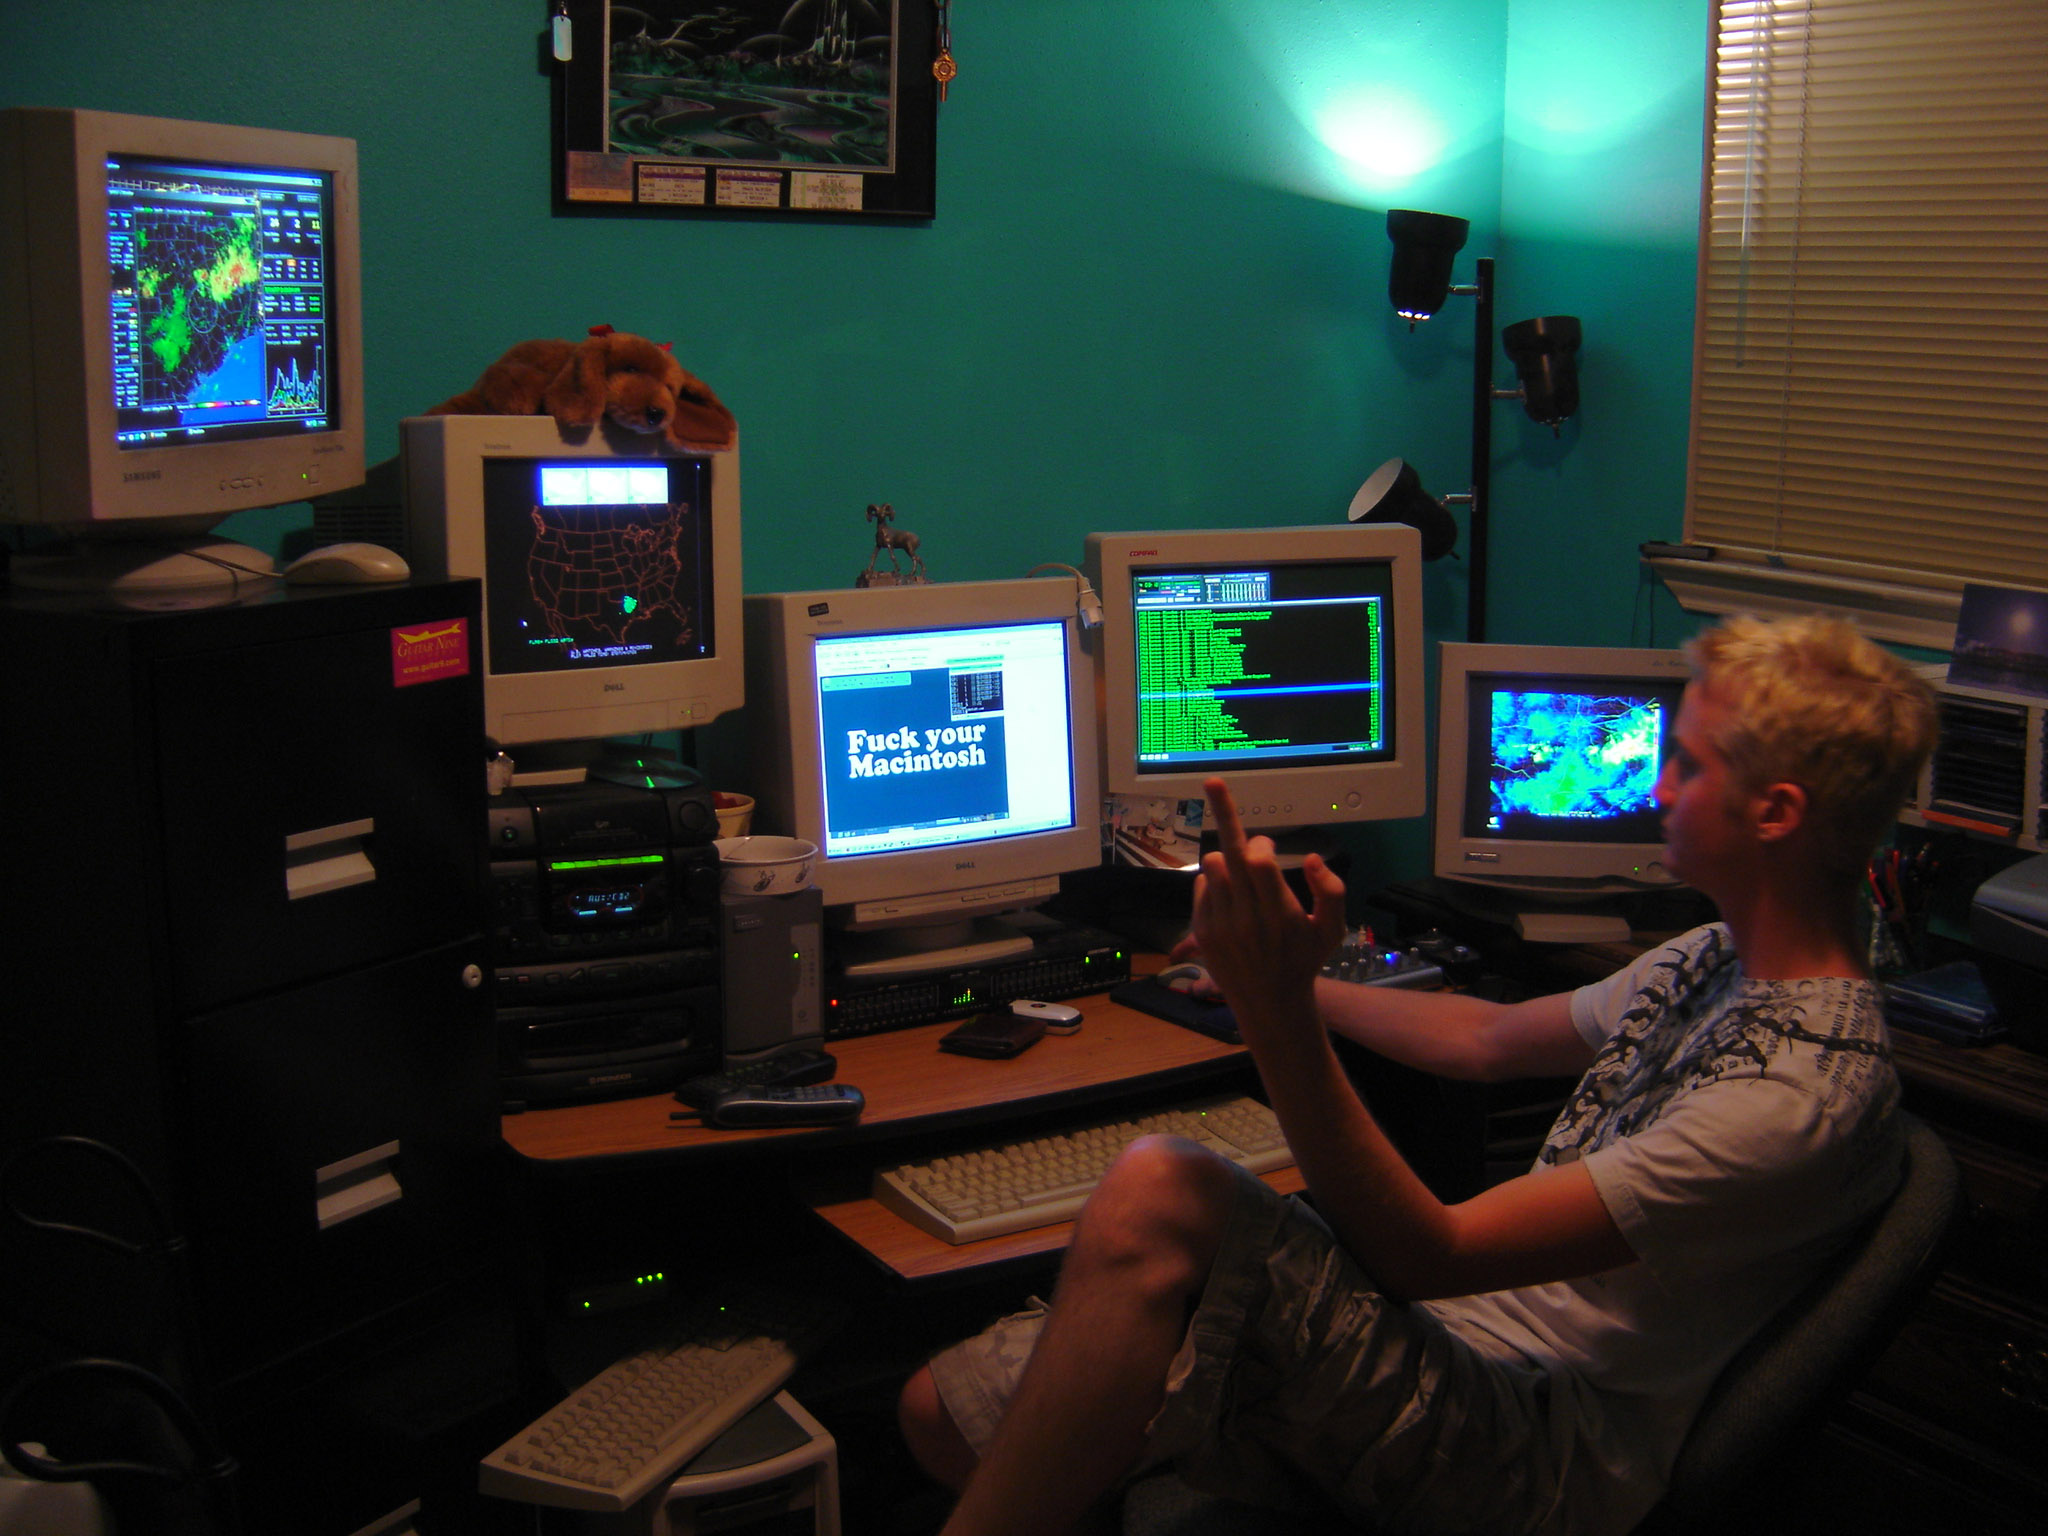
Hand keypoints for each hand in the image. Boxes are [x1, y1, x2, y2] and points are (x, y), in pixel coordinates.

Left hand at [1189, 777, 1345, 1007]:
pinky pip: (1202, 886)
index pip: (1257, 860)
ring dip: (1226, 859)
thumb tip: (1315, 859)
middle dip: (1223, 813)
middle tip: (1214, 783)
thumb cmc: (1304, 959)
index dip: (1260, 843)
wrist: (1270, 1002)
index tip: (1266, 843)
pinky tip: (1232, 899)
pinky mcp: (1202, 930)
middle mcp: (1246, 917)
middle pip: (1226, 854)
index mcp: (1279, 913)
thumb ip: (1332, 891)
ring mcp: (1220, 924)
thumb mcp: (1333, 929)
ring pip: (1211, 867)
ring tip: (1242, 877)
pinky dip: (1215, 883)